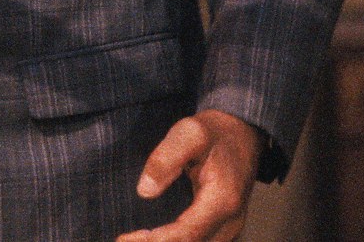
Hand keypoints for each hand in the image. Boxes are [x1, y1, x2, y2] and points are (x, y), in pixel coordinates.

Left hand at [117, 108, 261, 241]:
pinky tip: (151, 237)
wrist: (242, 134)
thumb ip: (165, 159)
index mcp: (223, 200)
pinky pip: (200, 241)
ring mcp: (231, 226)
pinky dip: (177, 240)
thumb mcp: (188, 133)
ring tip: (131, 239)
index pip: (187, 233)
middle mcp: (231, 220)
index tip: (126, 239)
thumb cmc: (212, 133)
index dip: (157, 240)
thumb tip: (144, 191)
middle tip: (122, 240)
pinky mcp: (225, 226)